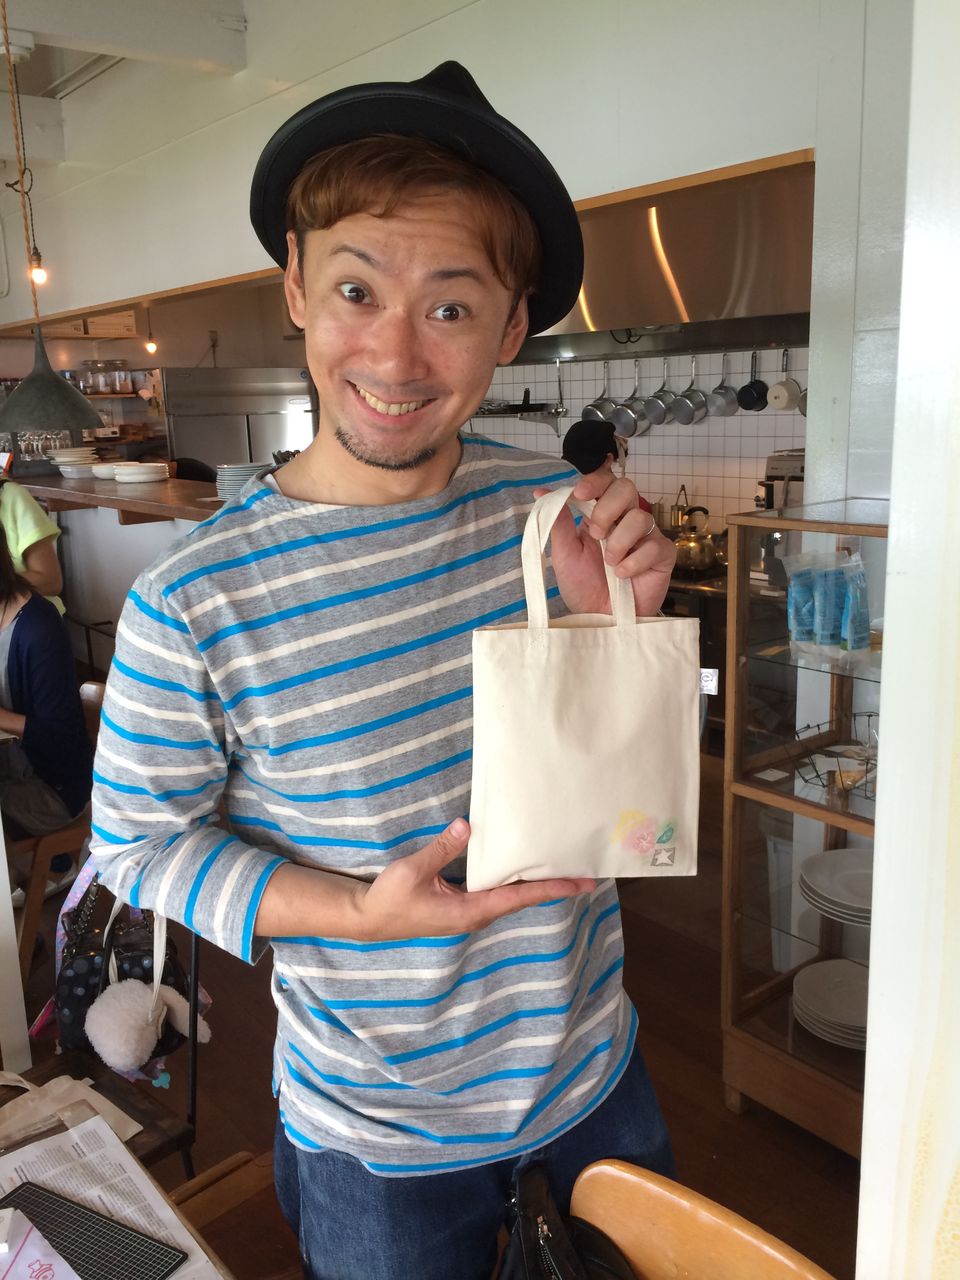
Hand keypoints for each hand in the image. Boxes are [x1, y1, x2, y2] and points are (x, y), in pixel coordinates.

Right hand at [356, 819, 594, 938]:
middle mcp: (476, 914)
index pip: (519, 898)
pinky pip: (496, 893)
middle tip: (585, 875)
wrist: (369, 918)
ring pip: (510, 897)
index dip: (551, 889)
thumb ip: (441, 848)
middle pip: (522, 899)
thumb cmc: (390, 899)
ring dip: (536, 884)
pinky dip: (515, 882)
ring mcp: (469, 911)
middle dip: (552, 886)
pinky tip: (523, 870)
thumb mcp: (414, 870)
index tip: (580, 884)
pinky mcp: (461, 905)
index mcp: (470, 911)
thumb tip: (467, 826)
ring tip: (563, 870)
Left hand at [535, 472, 675, 617]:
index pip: (604, 482)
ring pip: (640, 517)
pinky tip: (623, 575)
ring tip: (610, 564)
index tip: (581, 493)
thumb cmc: (583, 586)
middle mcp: (625, 520)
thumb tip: (541, 493)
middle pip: (627, 488)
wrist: (601, 618)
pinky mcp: (662, 555)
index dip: (595, 481)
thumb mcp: (564, 554)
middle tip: (596, 533)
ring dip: (619, 542)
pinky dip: (634, 562)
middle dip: (608, 508)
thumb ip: (558, 523)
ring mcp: (646, 536)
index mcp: (600, 514)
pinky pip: (655, 545)